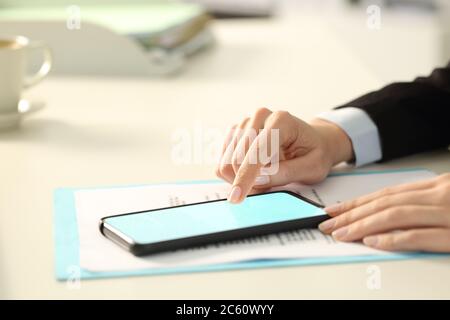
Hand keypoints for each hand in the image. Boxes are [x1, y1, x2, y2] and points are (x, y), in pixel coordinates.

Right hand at [215, 108, 353, 202]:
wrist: (314, 141)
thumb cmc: (315, 154)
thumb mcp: (312, 168)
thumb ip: (286, 173)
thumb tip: (258, 179)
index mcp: (282, 121)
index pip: (256, 152)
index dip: (245, 177)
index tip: (236, 198)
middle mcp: (260, 116)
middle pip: (237, 157)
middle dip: (246, 180)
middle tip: (266, 187)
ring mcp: (246, 122)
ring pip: (226, 160)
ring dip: (241, 177)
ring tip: (265, 175)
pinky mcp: (237, 132)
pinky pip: (223, 159)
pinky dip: (235, 172)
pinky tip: (254, 170)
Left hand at [319, 173, 449, 251]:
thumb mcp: (448, 198)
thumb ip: (420, 201)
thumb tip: (385, 212)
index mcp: (435, 186)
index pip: (386, 194)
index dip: (356, 202)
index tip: (334, 210)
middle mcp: (438, 195)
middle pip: (384, 203)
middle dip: (351, 214)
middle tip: (328, 224)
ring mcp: (446, 213)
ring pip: (394, 216)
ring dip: (362, 225)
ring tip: (341, 234)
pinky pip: (417, 236)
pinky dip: (391, 239)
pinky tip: (371, 242)